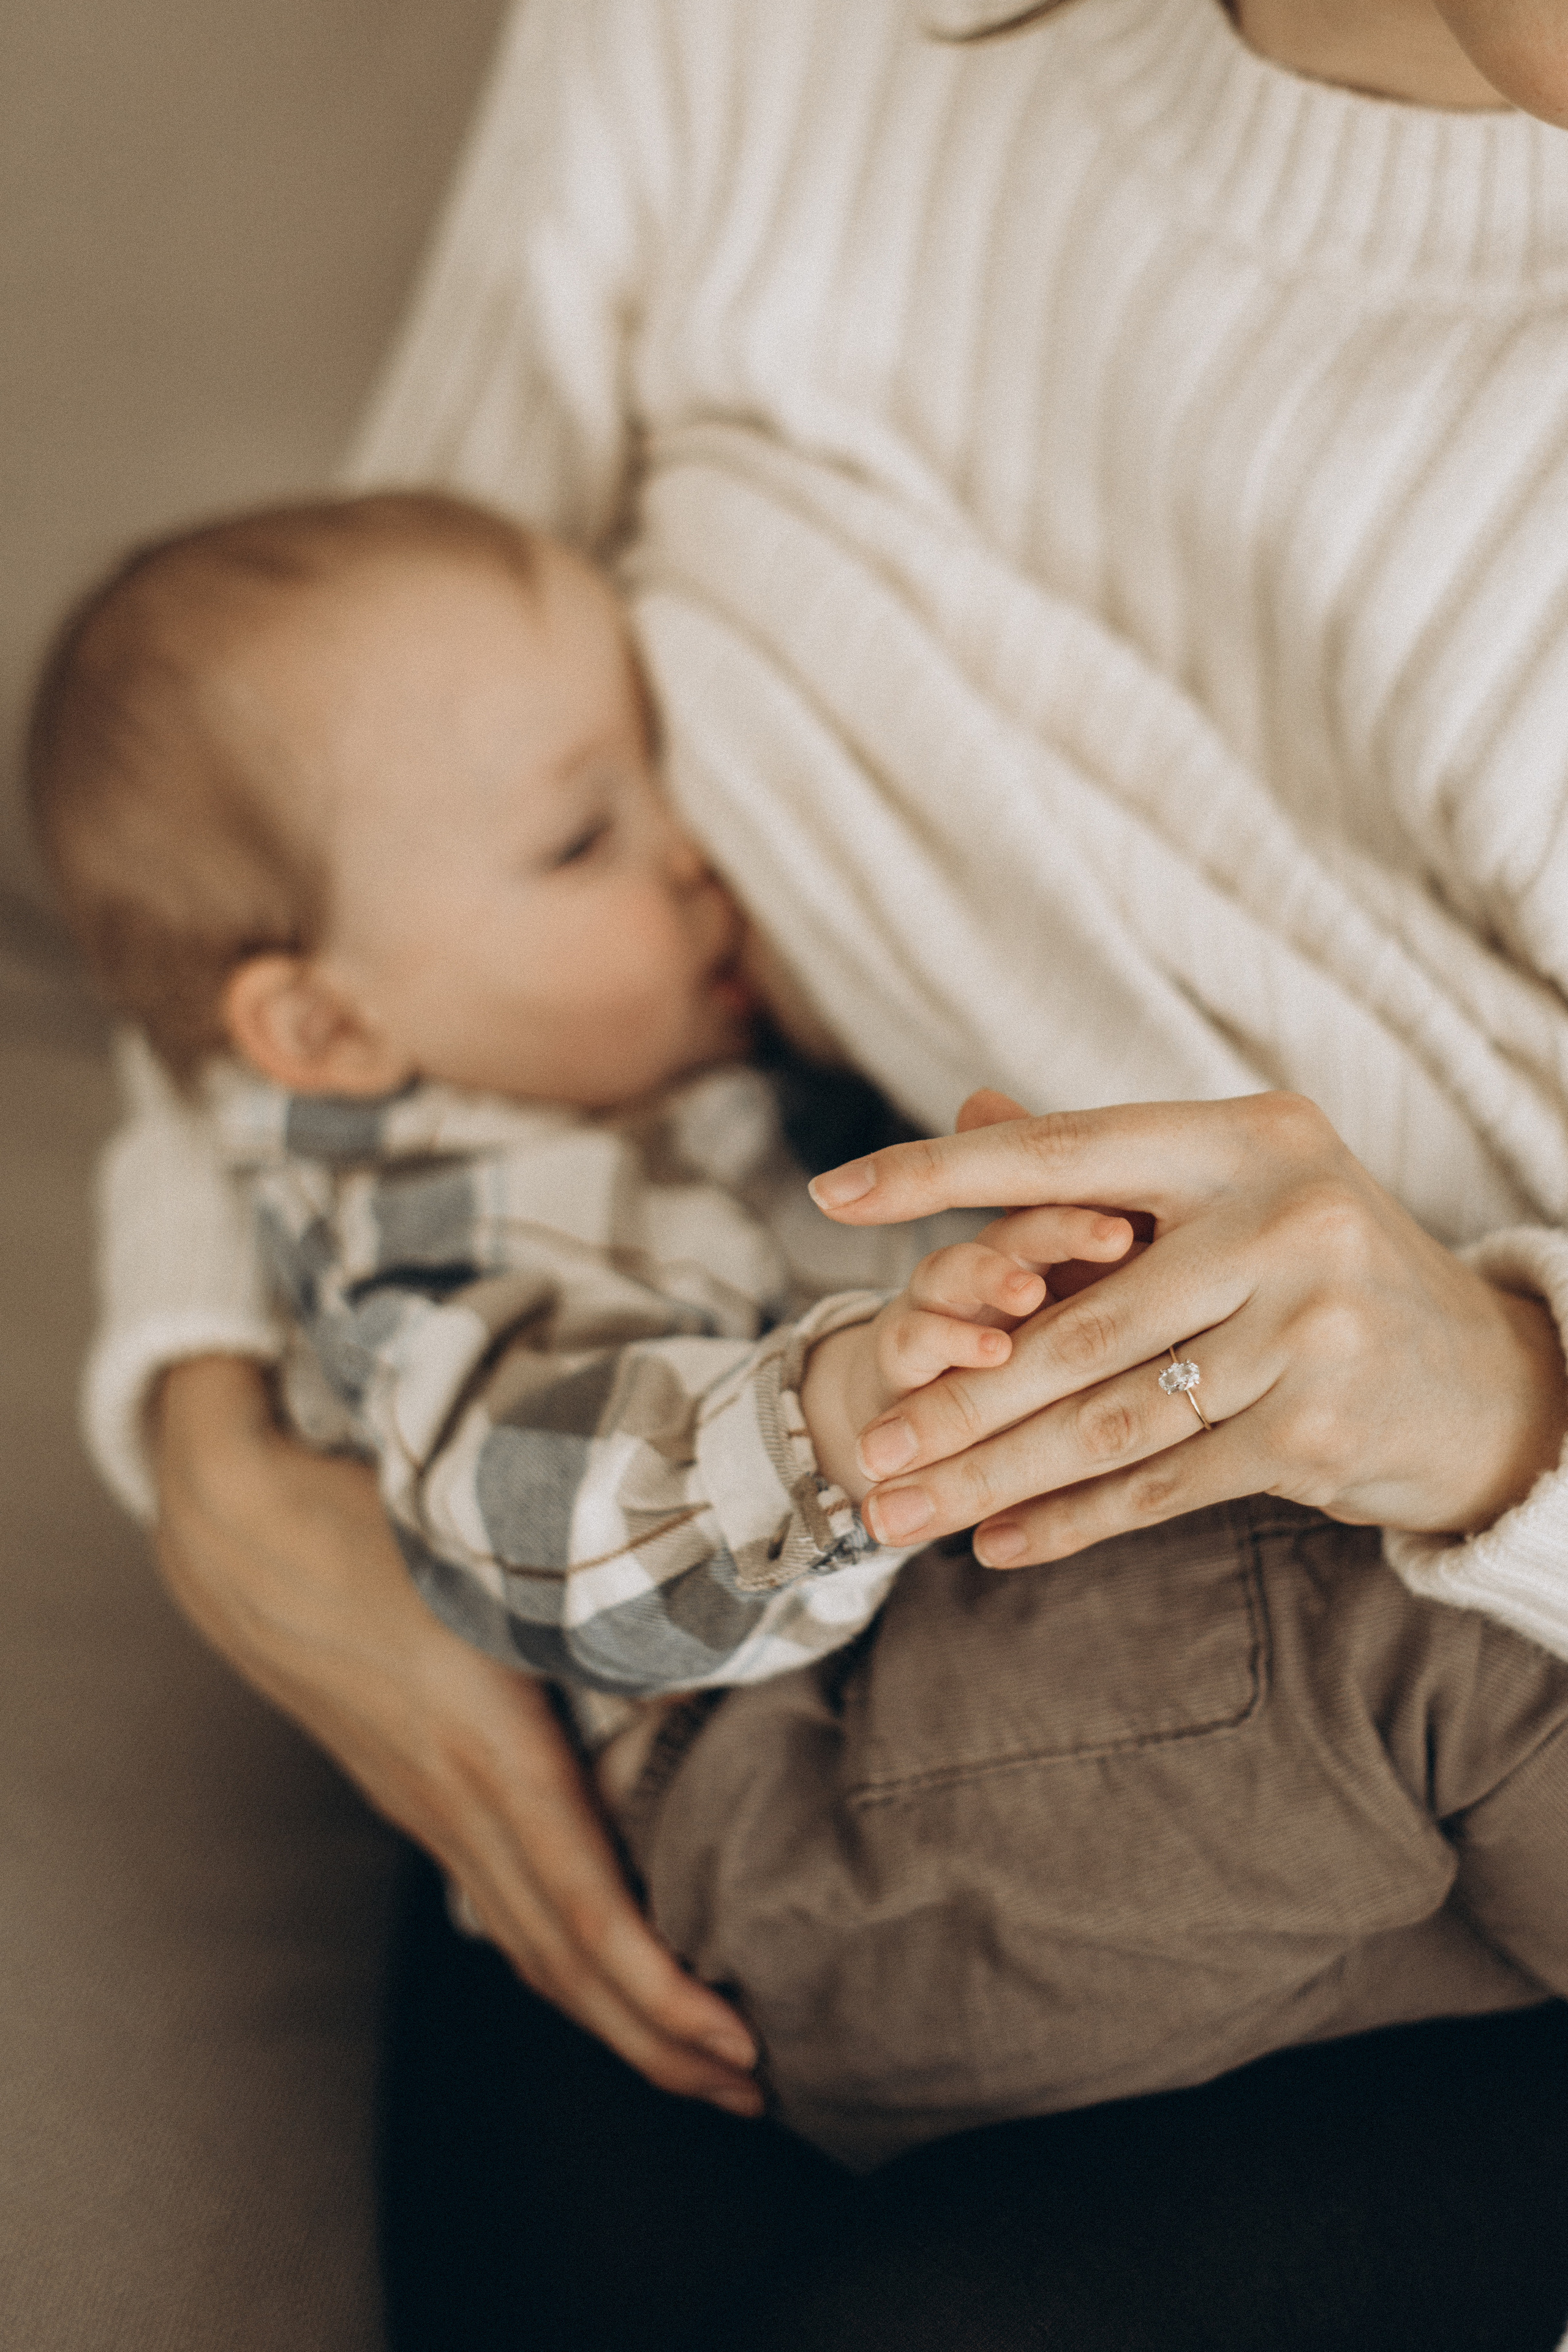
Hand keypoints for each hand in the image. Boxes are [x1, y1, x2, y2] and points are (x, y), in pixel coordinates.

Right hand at [151, 1356, 761, 2112]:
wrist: (248, 1541)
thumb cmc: (375, 1527)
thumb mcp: (494, 1556)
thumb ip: (593, 1598)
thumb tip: (713, 1615)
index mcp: (489, 1752)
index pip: (586, 1913)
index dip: (661, 1993)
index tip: (737, 2041)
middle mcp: (457, 1804)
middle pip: (564, 1965)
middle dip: (659, 2044)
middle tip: (754, 2092)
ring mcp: (430, 1812)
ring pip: (529, 1948)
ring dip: (614, 2019)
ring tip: (699, 2061)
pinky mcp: (418, 1800)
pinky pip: (499, 1906)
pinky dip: (561, 1964)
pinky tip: (603, 1977)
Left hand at [807, 1091, 1567, 1564]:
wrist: (1481, 1376)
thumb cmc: (1326, 1267)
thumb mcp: (1236, 1189)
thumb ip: (1106, 1168)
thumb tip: (971, 1111)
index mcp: (1244, 1139)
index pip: (1064, 1155)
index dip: (940, 1176)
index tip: (831, 1195)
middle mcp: (1283, 1220)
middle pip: (1073, 1327)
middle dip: (956, 1400)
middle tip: (868, 1449)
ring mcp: (1308, 1327)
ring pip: (1106, 1418)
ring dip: (990, 1475)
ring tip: (898, 1511)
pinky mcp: (1316, 1429)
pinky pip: (1162, 1484)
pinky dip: (1073, 1520)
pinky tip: (998, 1544)